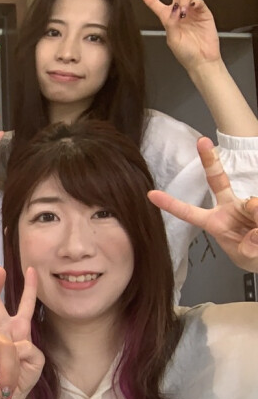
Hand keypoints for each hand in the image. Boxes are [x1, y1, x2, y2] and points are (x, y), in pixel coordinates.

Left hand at [132, 0, 219, 72]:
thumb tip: (174, 10)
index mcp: (167, 18)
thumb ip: (170, 24)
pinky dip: (193, 2)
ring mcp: (192, 10)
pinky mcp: (204, 12)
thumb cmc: (185, 54)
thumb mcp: (171, 39)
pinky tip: (191, 10)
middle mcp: (179, 11)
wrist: (202, 60)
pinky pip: (198, 0)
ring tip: (183, 13)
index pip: (154, 3)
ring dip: (183, 0)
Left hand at [148, 137, 257, 271]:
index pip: (188, 212)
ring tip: (257, 234)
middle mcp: (228, 208)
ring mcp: (247, 204)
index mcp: (214, 222)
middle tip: (202, 142)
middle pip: (216, 180)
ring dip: (257, 219)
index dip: (170, 204)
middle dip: (209, 160)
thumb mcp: (247, 257)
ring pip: (252, 204)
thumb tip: (255, 230)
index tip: (151, 194)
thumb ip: (249, 246)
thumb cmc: (253, 255)